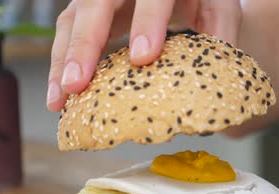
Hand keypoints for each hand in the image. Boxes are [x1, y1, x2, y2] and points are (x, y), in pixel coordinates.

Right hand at [46, 0, 241, 111]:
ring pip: (72, 18)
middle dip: (85, 43)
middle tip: (78, 83)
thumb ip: (219, 37)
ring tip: (60, 100)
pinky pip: (67, 32)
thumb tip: (210, 88)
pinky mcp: (87, 9)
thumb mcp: (218, 10)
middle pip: (97, 2)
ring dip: (63, 60)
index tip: (142, 58)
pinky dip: (59, 64)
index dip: (147, 22)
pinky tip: (59, 95)